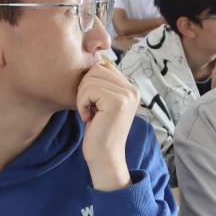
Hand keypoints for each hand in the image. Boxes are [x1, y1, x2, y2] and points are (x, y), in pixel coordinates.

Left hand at [77, 61, 137, 189]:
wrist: (105, 156)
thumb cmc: (99, 131)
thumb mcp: (103, 103)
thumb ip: (104, 84)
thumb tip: (96, 59)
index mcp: (131, 88)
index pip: (104, 66)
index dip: (91, 82)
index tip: (93, 102)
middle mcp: (133, 89)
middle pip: (96, 69)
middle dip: (85, 88)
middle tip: (89, 108)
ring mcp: (127, 95)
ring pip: (90, 79)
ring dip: (82, 97)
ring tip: (89, 113)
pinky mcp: (117, 101)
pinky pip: (89, 90)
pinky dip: (82, 104)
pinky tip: (89, 117)